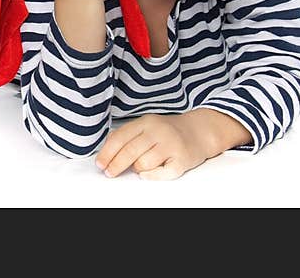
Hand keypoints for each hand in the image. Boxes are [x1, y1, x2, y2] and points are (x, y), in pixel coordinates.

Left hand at [94, 112, 215, 180]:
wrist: (199, 131)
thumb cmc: (167, 131)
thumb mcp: (147, 126)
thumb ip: (128, 134)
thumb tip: (106, 148)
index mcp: (146, 122)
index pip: (121, 137)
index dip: (107, 152)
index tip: (100, 163)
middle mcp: (158, 131)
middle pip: (130, 151)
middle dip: (116, 164)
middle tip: (109, 173)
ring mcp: (171, 145)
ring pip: (143, 163)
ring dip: (136, 168)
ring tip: (139, 166)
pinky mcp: (182, 160)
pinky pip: (161, 174)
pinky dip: (151, 176)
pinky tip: (148, 173)